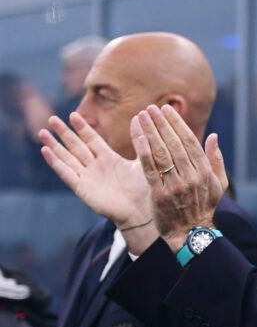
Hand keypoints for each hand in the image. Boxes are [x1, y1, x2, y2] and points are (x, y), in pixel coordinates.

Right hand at [39, 113, 153, 235]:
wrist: (141, 211)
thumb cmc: (145, 188)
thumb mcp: (142, 160)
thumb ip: (139, 141)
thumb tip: (137, 117)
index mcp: (109, 159)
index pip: (92, 139)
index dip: (82, 128)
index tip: (73, 115)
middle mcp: (96, 167)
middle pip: (76, 146)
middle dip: (64, 133)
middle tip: (52, 119)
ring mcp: (88, 177)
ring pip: (67, 158)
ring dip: (55, 146)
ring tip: (42, 132)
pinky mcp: (82, 189)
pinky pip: (66, 173)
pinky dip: (56, 162)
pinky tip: (46, 151)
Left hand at [132, 105, 228, 250]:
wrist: (191, 233)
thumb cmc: (204, 206)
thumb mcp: (218, 185)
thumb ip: (216, 160)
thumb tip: (214, 136)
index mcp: (205, 172)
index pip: (190, 142)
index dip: (177, 124)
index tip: (167, 110)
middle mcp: (191, 177)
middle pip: (174, 144)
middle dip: (161, 123)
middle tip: (151, 108)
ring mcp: (175, 186)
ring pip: (161, 153)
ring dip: (150, 131)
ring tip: (141, 116)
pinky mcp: (159, 194)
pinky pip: (149, 167)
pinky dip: (143, 149)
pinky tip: (137, 136)